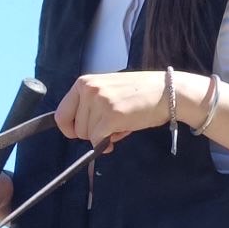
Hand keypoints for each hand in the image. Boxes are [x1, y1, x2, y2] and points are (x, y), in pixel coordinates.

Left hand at [54, 71, 171, 148]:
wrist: (167, 92)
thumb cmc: (139, 93)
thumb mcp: (108, 90)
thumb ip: (90, 105)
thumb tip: (76, 130)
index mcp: (84, 82)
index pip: (61, 113)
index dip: (69, 128)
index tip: (77, 134)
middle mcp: (88, 90)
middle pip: (76, 128)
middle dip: (91, 133)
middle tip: (111, 126)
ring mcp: (99, 102)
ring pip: (87, 136)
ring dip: (102, 136)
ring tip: (121, 124)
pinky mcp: (110, 116)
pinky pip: (97, 140)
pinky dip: (105, 144)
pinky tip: (120, 135)